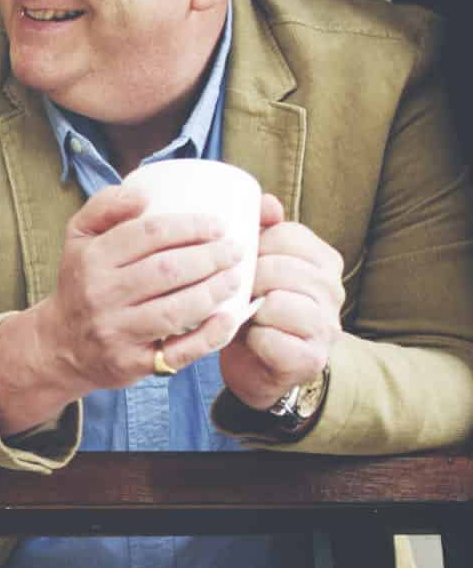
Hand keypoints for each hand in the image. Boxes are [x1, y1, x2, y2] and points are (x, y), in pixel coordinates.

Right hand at [0, 186, 248, 432]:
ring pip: (177, 310)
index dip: (190, 226)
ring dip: (215, 291)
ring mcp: (116, 332)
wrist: (60, 344)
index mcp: (91, 259)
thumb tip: (142, 193)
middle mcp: (100, 296)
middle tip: (235, 250)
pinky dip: (211, 335)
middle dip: (211, 257)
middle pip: (168, 270)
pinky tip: (229, 317)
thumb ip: (105, 205)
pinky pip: (180, 351)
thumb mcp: (79, 238)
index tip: (218, 225)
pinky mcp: (132, 363)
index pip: (148, 234)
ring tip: (235, 278)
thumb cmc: (82, 282)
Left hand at [218, 193, 341, 409]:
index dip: (252, 247)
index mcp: (323, 260)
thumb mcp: (258, 265)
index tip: (239, 263)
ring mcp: (327, 326)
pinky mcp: (312, 358)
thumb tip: (265, 201)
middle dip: (247, 280)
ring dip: (250, 310)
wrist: (260, 366)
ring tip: (245, 315)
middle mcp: (333, 290)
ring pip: (278, 303)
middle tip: (235, 293)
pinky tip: (252, 340)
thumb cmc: (255, 308)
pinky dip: (254, 340)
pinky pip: (273, 340)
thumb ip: (262, 231)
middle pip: (279, 268)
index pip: (285, 236)